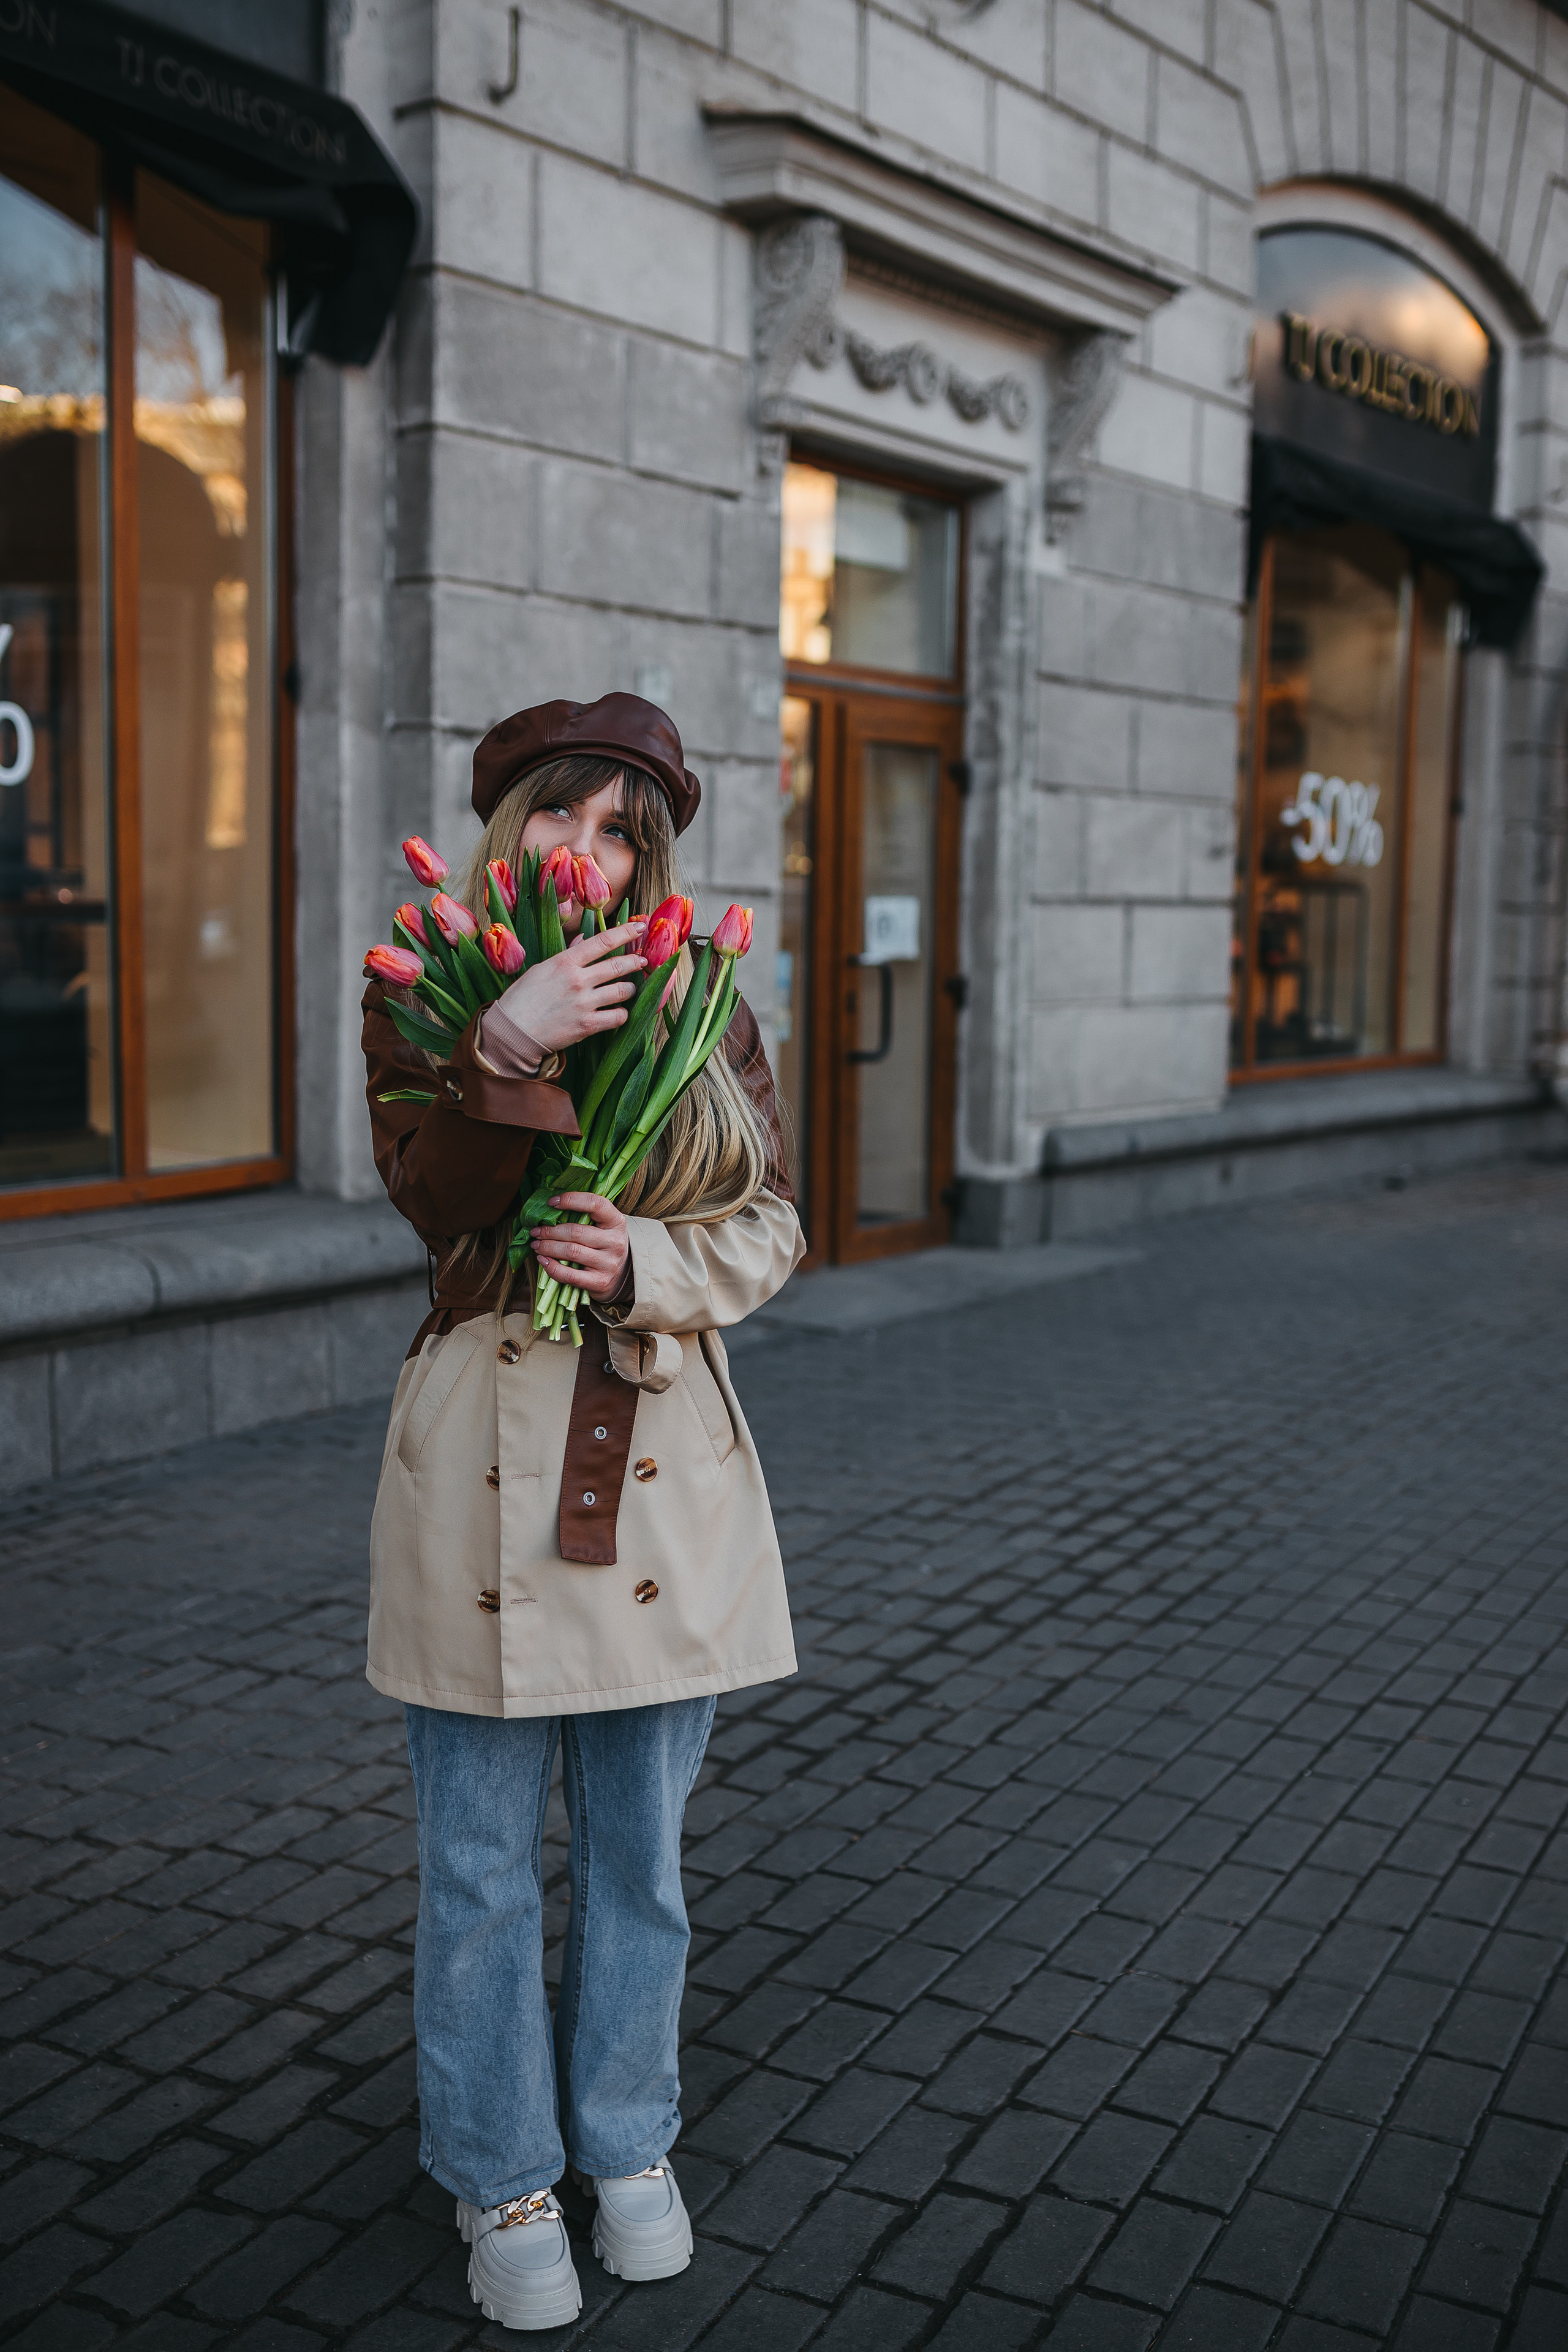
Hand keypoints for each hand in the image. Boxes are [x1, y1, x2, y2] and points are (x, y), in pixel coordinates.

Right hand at [497, 920, 645, 1051]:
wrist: (513, 1031)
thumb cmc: (523, 998)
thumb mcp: (542, 969)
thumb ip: (567, 954)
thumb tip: (584, 939)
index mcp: (565, 962)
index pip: (603, 941)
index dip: (625, 932)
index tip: (639, 927)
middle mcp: (577, 980)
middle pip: (618, 965)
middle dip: (635, 961)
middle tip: (642, 961)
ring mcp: (584, 1003)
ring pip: (623, 991)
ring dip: (631, 989)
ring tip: (630, 989)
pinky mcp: (587, 1025)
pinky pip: (618, 1017)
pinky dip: (623, 1014)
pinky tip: (619, 1013)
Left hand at [532, 1193, 629, 1300]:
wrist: (621, 1274)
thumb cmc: (604, 1244)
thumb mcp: (603, 1226)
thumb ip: (584, 1216)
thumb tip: (548, 1209)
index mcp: (616, 1222)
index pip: (595, 1204)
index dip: (571, 1200)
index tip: (551, 1202)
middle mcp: (615, 1242)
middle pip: (576, 1231)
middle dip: (550, 1231)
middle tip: (536, 1231)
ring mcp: (608, 1263)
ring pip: (571, 1252)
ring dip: (547, 1247)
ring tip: (536, 1245)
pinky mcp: (600, 1282)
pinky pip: (570, 1275)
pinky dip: (551, 1267)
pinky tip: (542, 1260)